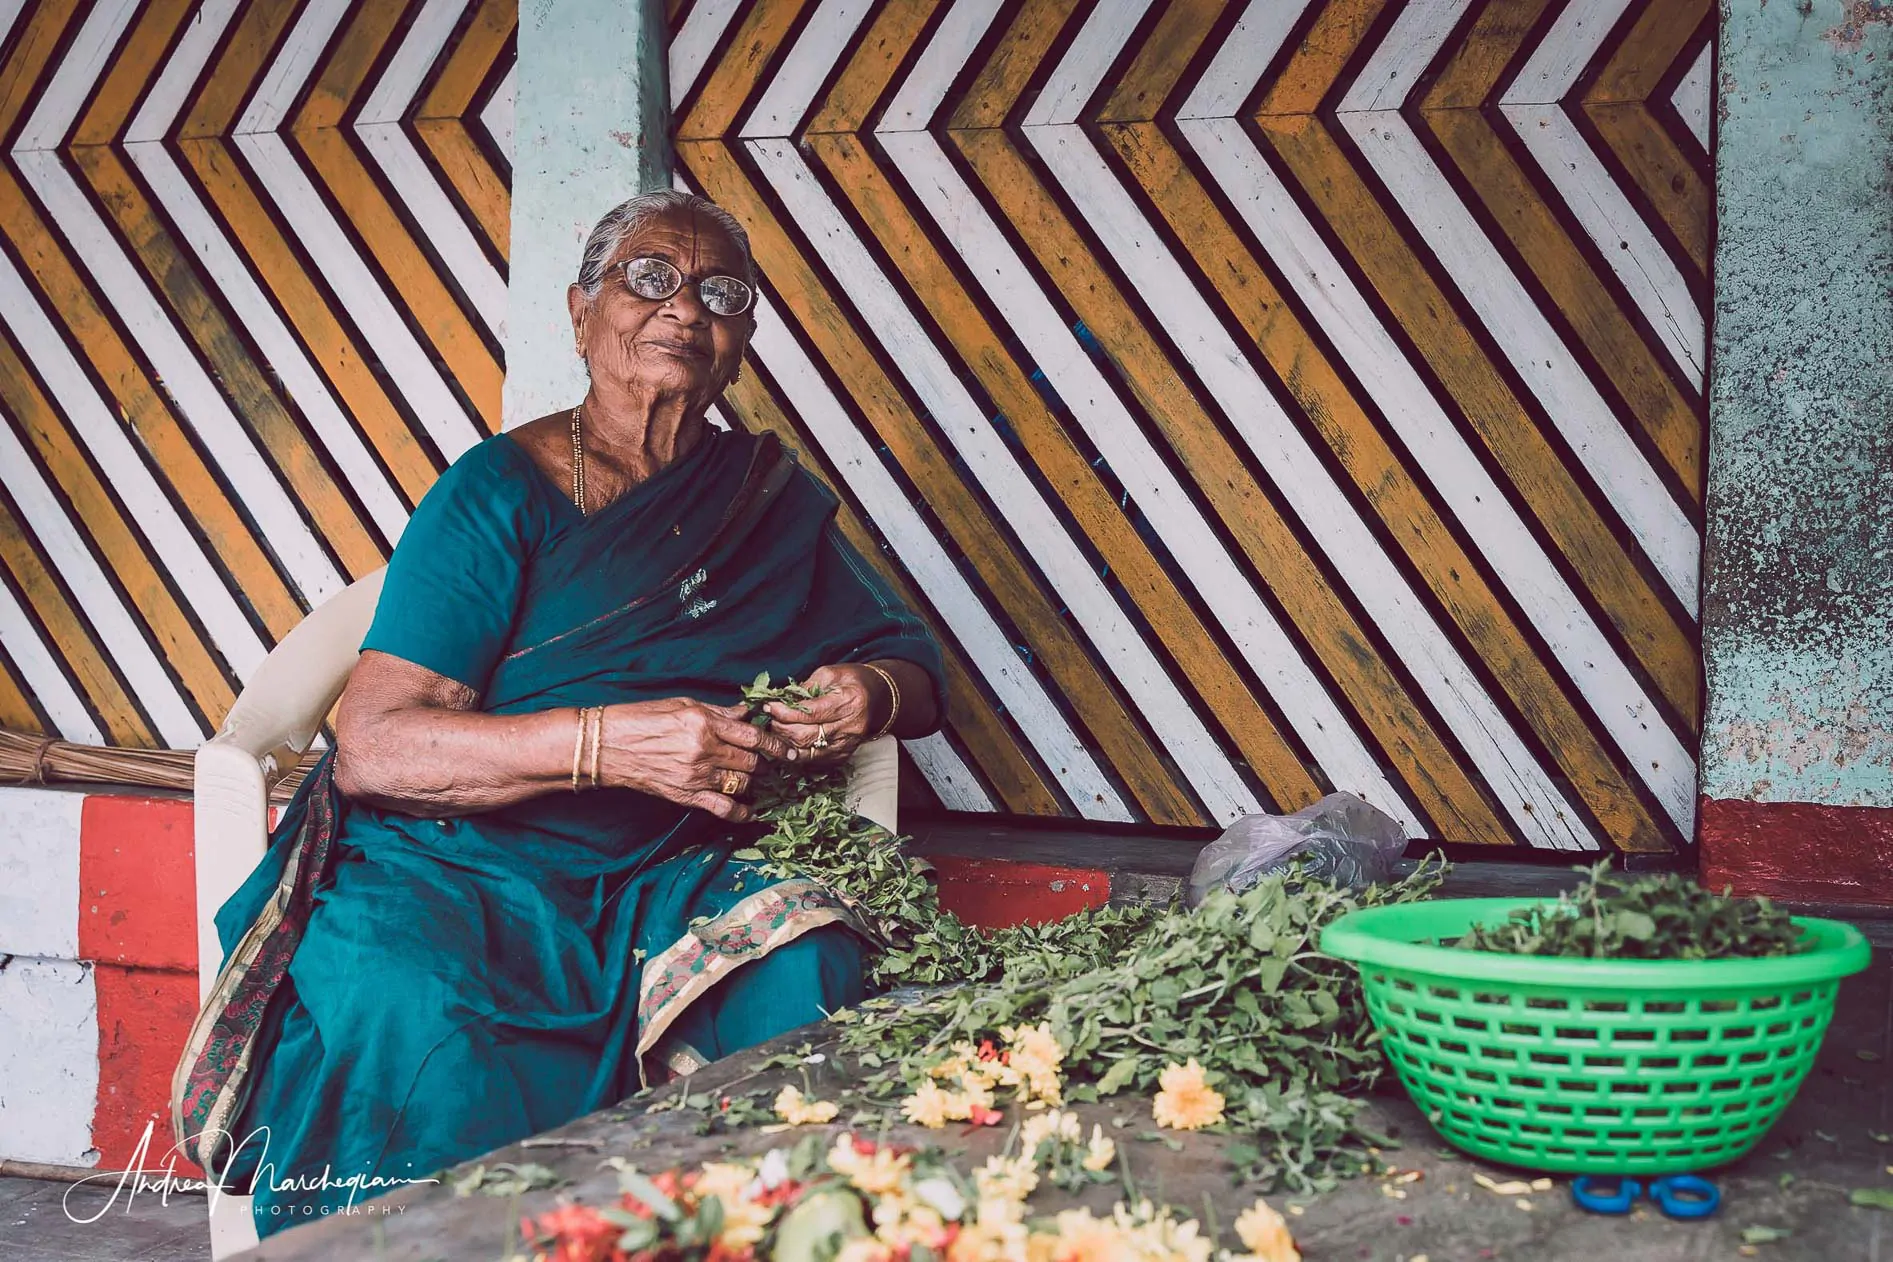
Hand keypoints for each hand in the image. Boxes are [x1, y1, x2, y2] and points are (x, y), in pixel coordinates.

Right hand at [594, 697, 792, 820]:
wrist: (609, 745)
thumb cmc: (642, 719)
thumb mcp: (682, 705)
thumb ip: (718, 712)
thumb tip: (747, 714)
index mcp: (705, 723)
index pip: (753, 736)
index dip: (777, 745)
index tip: (790, 751)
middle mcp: (704, 750)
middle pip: (751, 761)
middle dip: (764, 763)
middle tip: (770, 763)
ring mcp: (696, 775)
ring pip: (742, 783)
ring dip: (753, 782)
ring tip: (756, 779)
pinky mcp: (686, 795)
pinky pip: (723, 808)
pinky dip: (742, 812)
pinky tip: (752, 811)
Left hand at [763, 664, 884, 766]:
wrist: (878, 698)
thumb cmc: (853, 681)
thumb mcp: (830, 673)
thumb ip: (806, 686)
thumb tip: (782, 699)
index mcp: (849, 702)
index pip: (809, 713)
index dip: (785, 712)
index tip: (770, 706)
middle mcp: (850, 727)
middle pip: (806, 736)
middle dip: (782, 728)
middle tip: (771, 718)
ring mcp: (847, 745)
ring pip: (807, 753)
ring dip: (786, 743)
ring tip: (778, 730)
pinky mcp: (843, 756)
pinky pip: (814, 760)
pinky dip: (798, 752)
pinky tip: (791, 741)